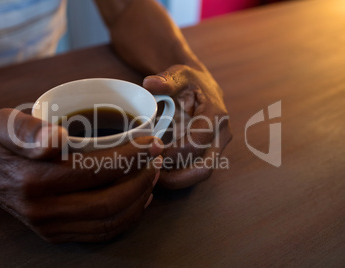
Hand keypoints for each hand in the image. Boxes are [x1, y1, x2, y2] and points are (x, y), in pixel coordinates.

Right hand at [0, 109, 162, 242]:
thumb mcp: (3, 124)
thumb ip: (27, 131)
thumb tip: (57, 139)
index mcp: (32, 179)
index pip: (95, 171)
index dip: (130, 157)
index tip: (150, 141)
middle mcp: (43, 210)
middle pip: (108, 201)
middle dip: (141, 179)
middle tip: (157, 158)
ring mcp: (50, 226)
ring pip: (108, 221)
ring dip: (139, 198)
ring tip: (152, 175)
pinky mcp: (55, 234)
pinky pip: (100, 233)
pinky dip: (126, 219)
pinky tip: (138, 199)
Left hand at [143, 64, 231, 188]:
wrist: (201, 86)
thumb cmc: (189, 81)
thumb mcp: (179, 75)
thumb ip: (166, 79)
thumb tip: (150, 83)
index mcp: (215, 115)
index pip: (197, 142)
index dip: (174, 152)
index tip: (151, 153)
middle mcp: (221, 135)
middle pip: (204, 167)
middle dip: (177, 176)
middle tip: (151, 175)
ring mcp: (217, 147)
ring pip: (200, 174)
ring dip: (176, 180)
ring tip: (151, 178)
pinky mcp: (209, 154)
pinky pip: (194, 170)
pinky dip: (177, 176)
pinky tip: (157, 173)